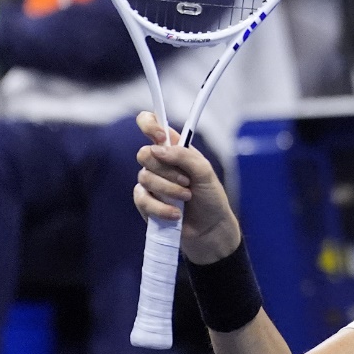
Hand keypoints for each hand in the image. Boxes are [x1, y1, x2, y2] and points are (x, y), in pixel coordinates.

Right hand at [134, 111, 239, 264]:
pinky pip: (142, 199)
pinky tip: (175, 214)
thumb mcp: (205, 172)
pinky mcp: (145, 202)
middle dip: (166, 169)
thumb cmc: (210, 198)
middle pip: (144, 153)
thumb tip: (157, 148)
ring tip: (187, 198)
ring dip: (169, 189)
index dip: (150, 124)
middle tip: (187, 181)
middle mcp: (160, 163)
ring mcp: (151, 183)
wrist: (209, 229)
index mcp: (175, 149)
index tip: (159, 135)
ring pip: (144, 177)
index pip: (153, 126)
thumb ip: (184, 156)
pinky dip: (161, 207)